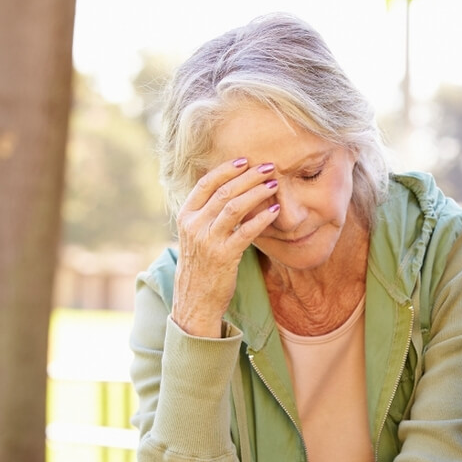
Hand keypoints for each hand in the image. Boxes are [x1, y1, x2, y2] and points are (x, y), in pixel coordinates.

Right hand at [172, 158, 280, 337]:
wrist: (195, 301)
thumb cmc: (201, 266)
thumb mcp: (196, 236)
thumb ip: (207, 214)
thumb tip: (230, 191)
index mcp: (185, 216)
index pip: (205, 184)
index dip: (225, 169)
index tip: (245, 160)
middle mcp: (193, 225)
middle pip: (223, 191)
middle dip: (248, 176)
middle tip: (269, 167)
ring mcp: (207, 241)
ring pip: (234, 207)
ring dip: (257, 192)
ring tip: (275, 184)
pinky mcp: (223, 256)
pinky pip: (245, 232)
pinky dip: (261, 219)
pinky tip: (275, 211)